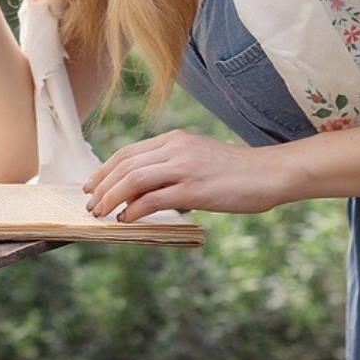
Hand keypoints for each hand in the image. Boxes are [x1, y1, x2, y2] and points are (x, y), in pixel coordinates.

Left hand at [81, 129, 288, 222]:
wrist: (268, 173)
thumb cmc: (236, 172)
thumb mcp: (198, 159)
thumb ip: (172, 167)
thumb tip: (142, 191)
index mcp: (175, 139)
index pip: (128, 151)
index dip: (105, 169)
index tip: (92, 185)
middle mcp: (176, 148)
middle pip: (125, 164)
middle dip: (102, 185)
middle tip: (91, 204)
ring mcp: (185, 167)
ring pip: (134, 178)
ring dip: (111, 197)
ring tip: (101, 213)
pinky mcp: (194, 188)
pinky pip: (154, 198)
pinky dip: (134, 210)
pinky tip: (126, 219)